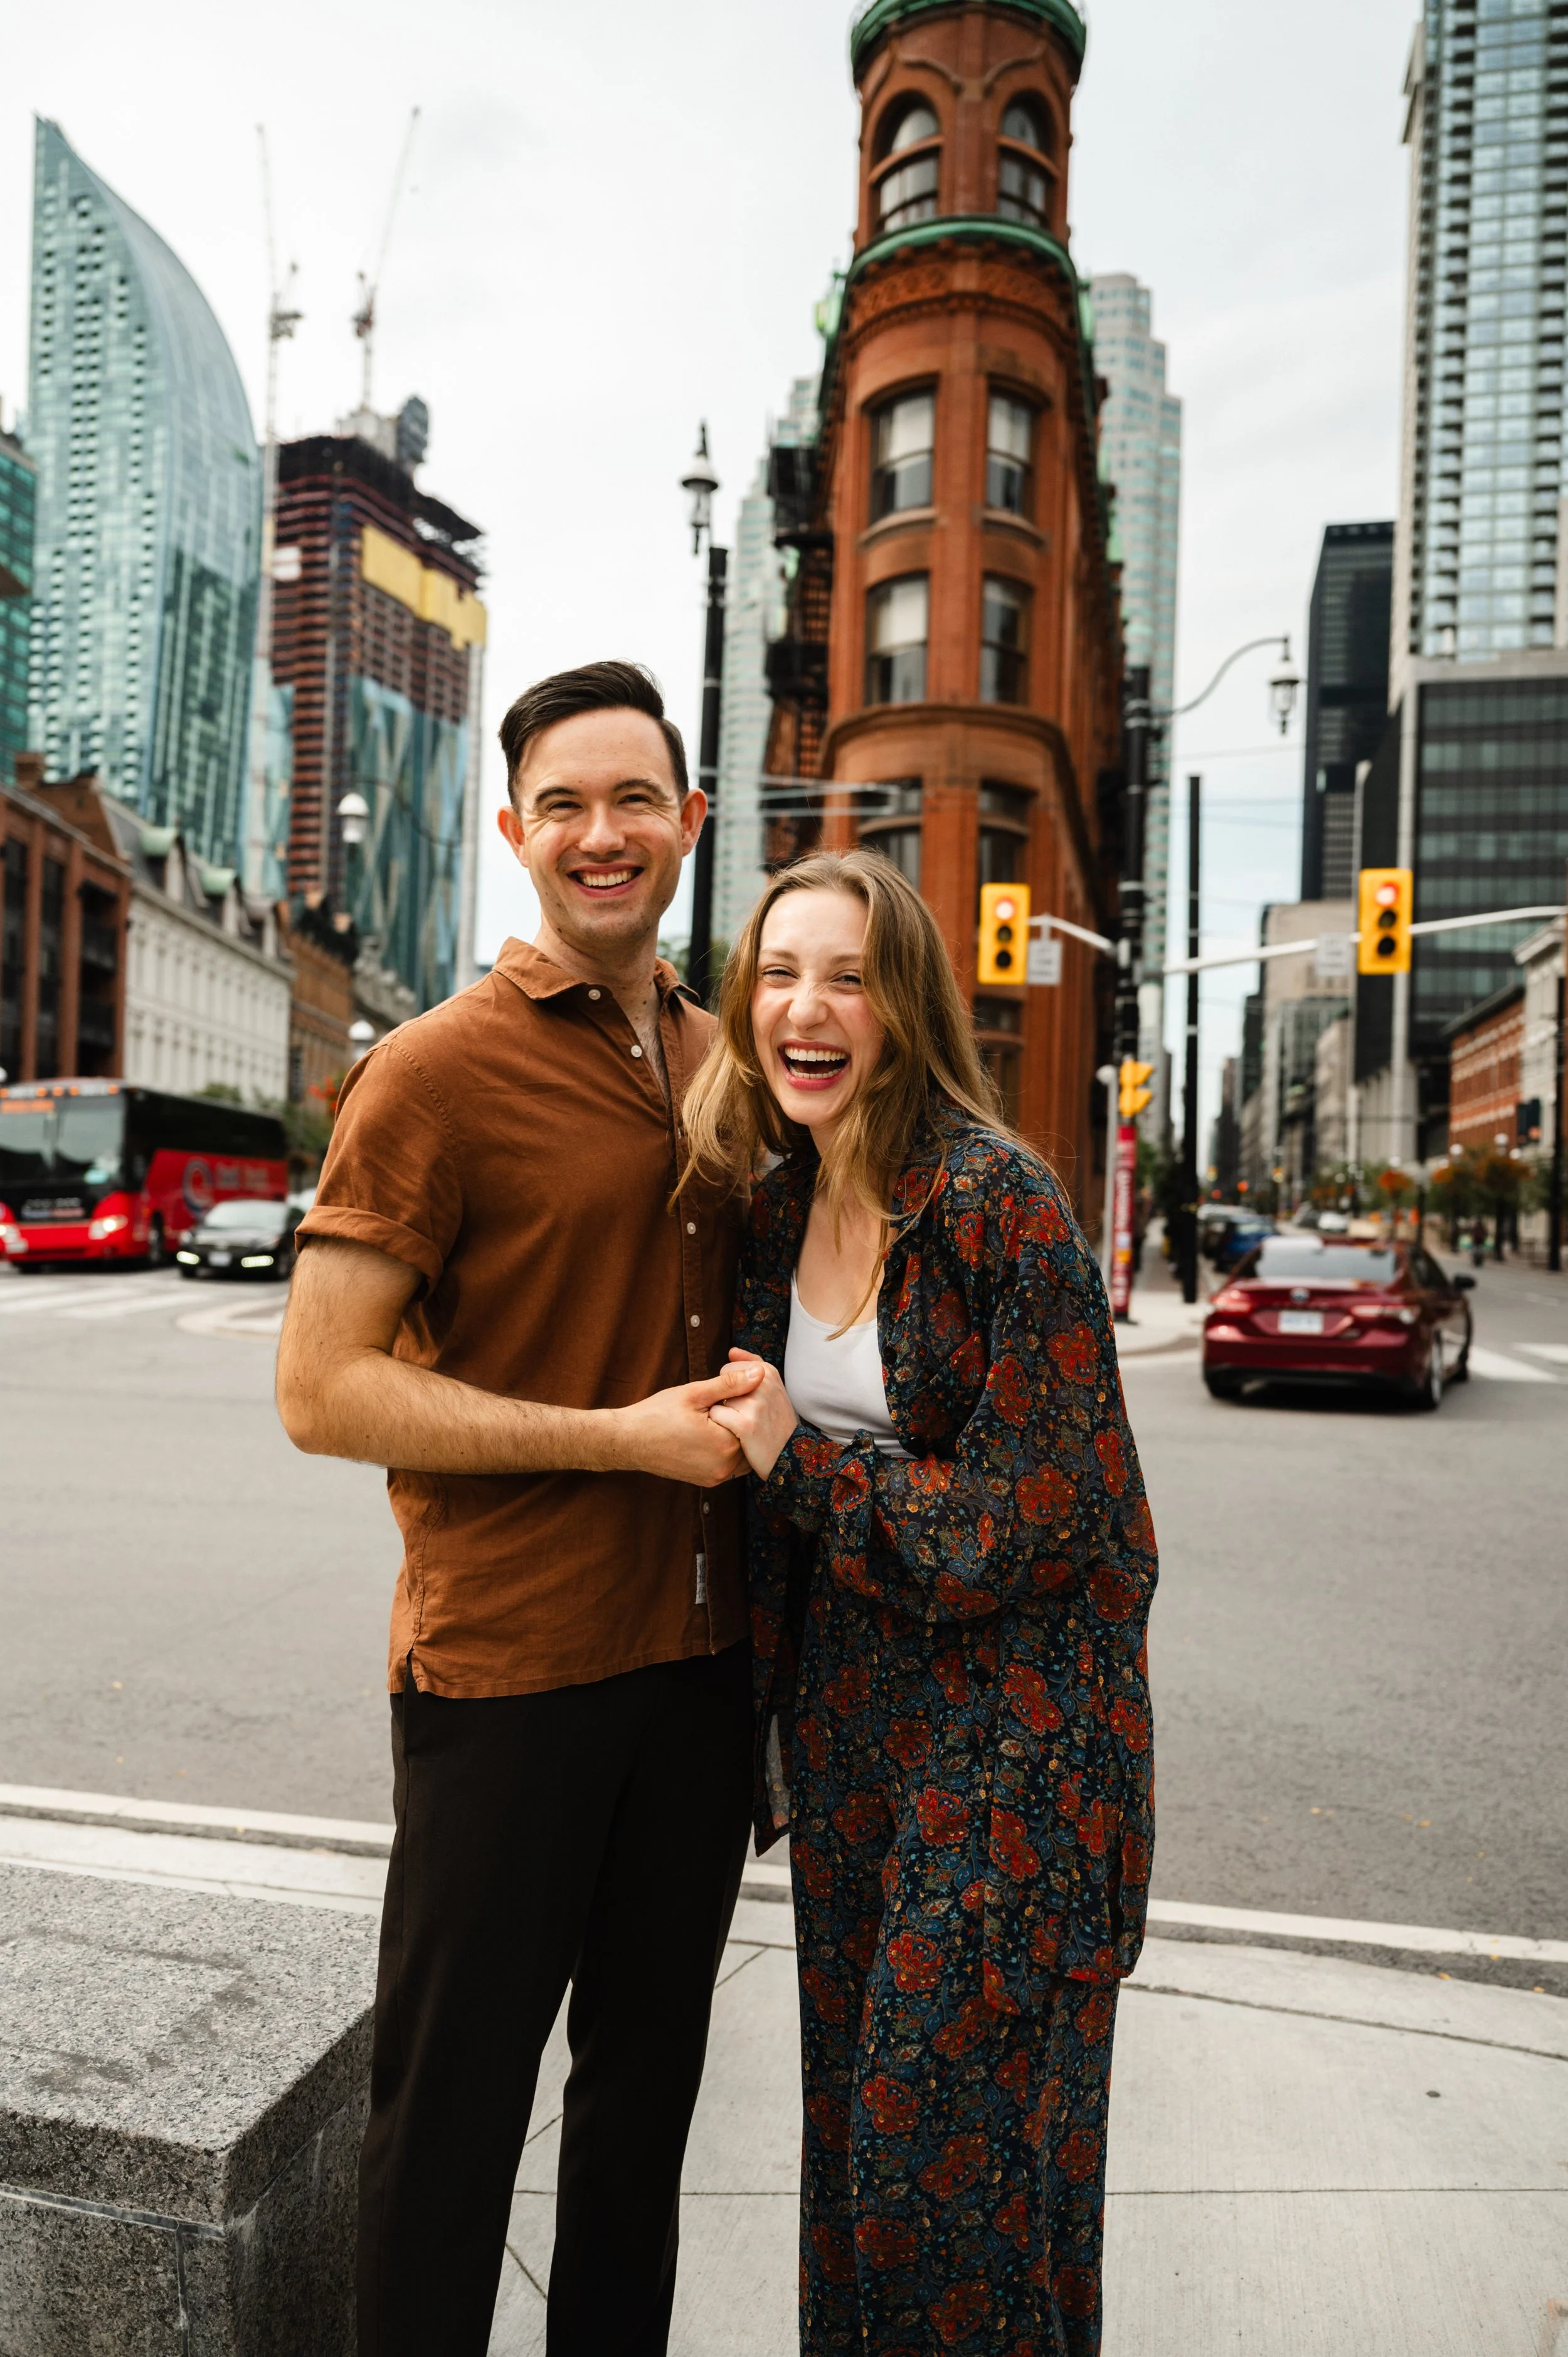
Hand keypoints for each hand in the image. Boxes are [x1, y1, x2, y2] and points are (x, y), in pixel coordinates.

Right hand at [611, 1362, 763, 1486]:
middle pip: (749, 1439)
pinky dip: (724, 1449)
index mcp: (725, 1445)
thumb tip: (758, 1371)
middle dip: (741, 1421)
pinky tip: (708, 1434)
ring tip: (712, 1419)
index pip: (752, 1420)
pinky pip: (728, 1464)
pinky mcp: (707, 1481)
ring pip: (740, 1453)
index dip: (743, 1403)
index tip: (724, 1396)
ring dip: (734, 1436)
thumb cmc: (656, 1415)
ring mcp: (716, 1477)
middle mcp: (725, 1467)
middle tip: (717, 1407)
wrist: (628, 1441)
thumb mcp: (694, 1393)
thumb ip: (729, 1384)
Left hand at [708, 1348, 798, 1479]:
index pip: (729, 1368)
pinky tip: (736, 1432)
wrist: (789, 1454)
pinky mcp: (745, 1424)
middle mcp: (762, 1383)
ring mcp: (755, 1404)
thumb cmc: (775, 1419)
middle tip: (746, 1413)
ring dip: (724, 1412)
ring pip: (718, 1399)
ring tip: (742, 1423)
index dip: (732, 1386)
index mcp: (768, 1371)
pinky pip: (716, 1415)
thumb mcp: (772, 1387)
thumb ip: (751, 1365)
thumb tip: (732, 1351)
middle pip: (721, 1383)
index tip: (748, 1400)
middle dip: (727, 1397)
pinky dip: (721, 1425)